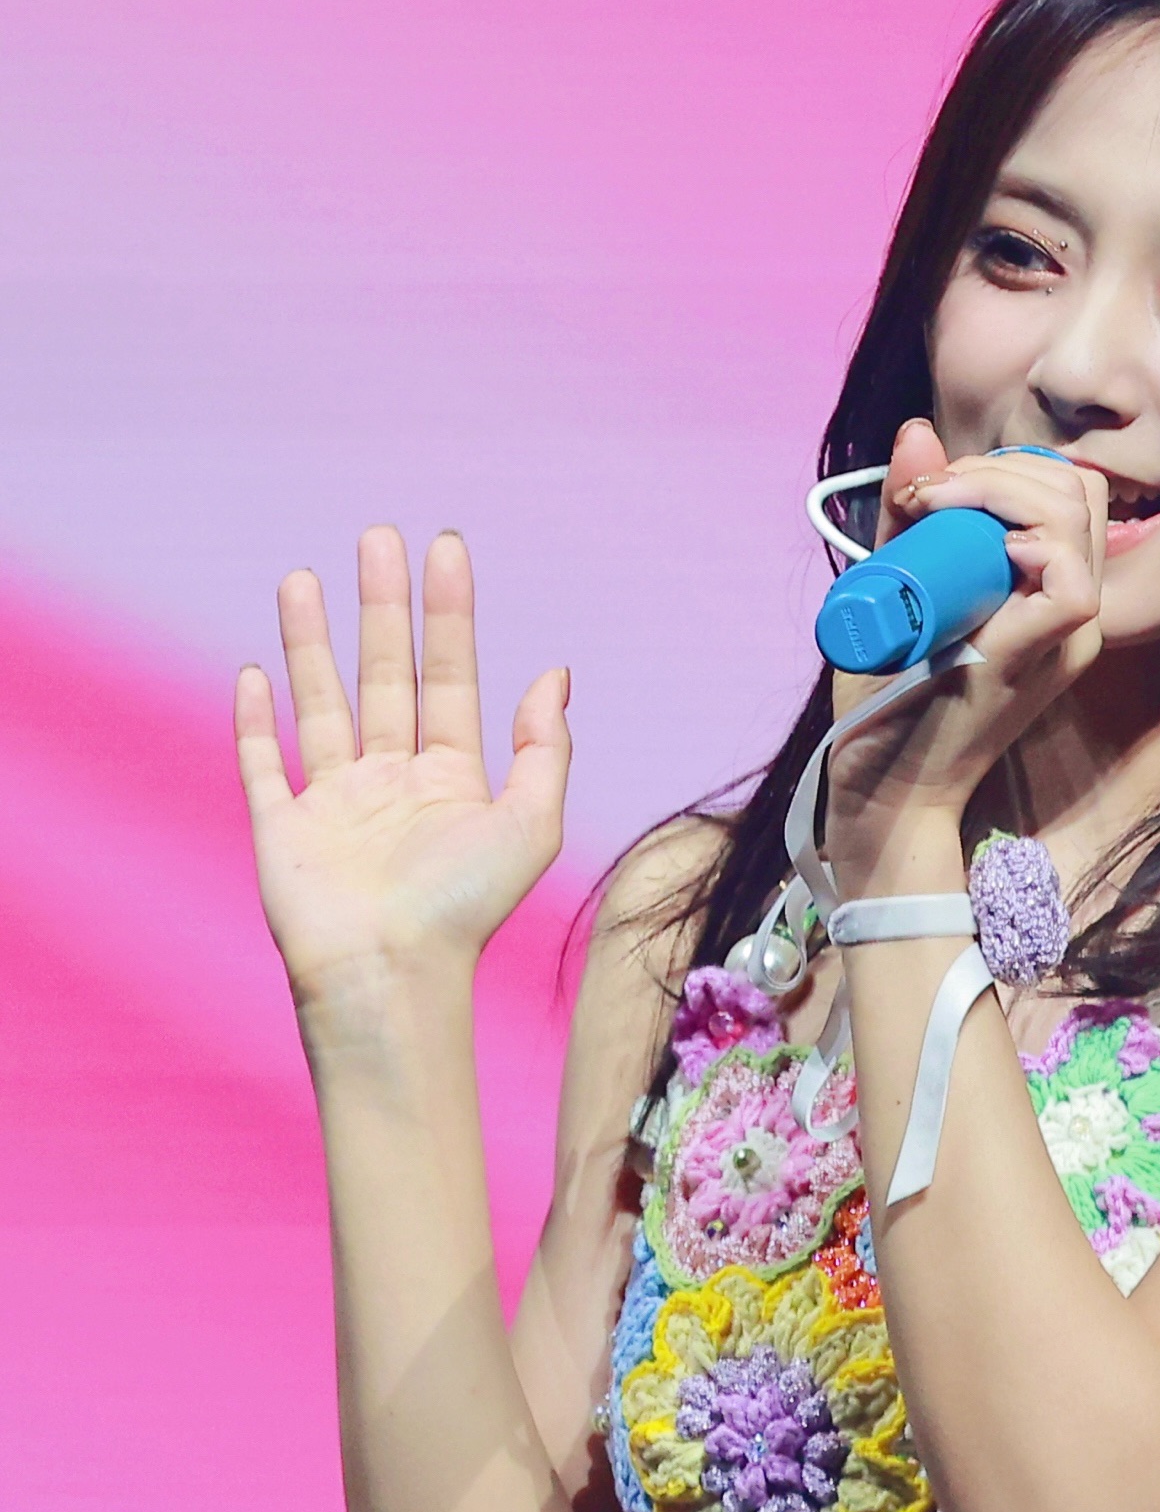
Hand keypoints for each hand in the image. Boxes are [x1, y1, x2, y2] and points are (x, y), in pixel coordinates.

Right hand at [236, 527, 569, 1009]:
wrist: (388, 974)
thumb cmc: (463, 912)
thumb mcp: (531, 825)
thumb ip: (543, 750)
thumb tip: (554, 674)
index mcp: (452, 781)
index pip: (450, 677)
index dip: (448, 614)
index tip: (444, 550)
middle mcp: (392, 784)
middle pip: (385, 675)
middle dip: (381, 606)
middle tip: (376, 537)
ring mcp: (334, 805)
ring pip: (320, 704)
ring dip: (310, 642)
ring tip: (302, 579)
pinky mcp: (283, 830)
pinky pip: (264, 765)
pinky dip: (255, 722)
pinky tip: (254, 673)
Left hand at [823, 420, 1106, 883]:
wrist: (886, 794)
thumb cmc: (889, 703)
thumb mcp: (897, 590)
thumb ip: (907, 521)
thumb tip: (918, 433)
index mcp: (1048, 596)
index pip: (1066, 492)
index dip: (1005, 466)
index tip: (930, 489)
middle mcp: (1074, 615)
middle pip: (1080, 490)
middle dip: (1000, 467)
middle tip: (930, 497)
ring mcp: (1067, 638)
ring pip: (1078, 517)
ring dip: (1001, 491)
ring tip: (935, 510)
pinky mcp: (1043, 660)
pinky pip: (1071, 582)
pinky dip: (1024, 541)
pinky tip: (972, 543)